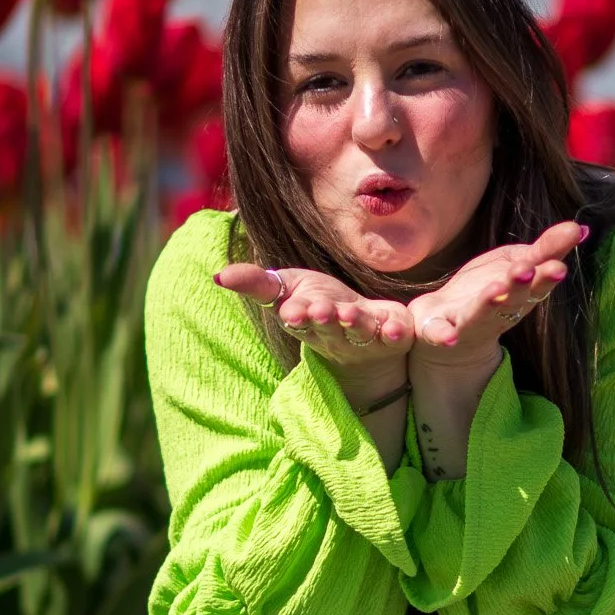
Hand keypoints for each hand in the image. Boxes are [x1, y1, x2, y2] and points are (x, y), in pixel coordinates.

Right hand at [215, 263, 413, 398]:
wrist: (364, 329)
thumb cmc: (319, 303)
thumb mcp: (287, 287)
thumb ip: (256, 283)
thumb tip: (218, 276)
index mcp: (306, 321)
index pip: (298, 319)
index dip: (295, 315)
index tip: (291, 310)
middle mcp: (334, 333)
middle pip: (328, 327)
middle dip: (324, 318)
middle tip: (320, 310)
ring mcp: (364, 338)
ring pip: (359, 332)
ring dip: (355, 324)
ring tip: (351, 314)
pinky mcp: (393, 337)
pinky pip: (395, 336)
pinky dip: (395, 331)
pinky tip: (396, 327)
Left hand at [407, 221, 585, 369]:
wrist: (446, 325)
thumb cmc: (489, 290)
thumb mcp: (518, 263)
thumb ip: (546, 249)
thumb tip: (580, 227)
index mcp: (519, 294)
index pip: (536, 285)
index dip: (546, 277)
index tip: (558, 266)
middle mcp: (497, 311)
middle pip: (512, 300)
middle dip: (520, 286)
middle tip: (526, 269)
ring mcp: (468, 321)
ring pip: (480, 314)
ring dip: (488, 304)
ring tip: (496, 290)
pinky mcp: (439, 329)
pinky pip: (441, 333)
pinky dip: (445, 335)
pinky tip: (449, 337)